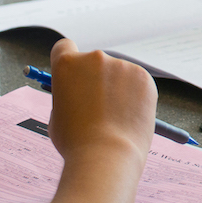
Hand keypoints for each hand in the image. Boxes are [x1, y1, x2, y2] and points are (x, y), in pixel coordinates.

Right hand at [45, 38, 156, 164]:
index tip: (74, 73)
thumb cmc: (76, 142)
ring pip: (117, 74)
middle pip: (93, 62)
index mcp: (67, 65)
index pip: (64, 47)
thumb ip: (67, 96)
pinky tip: (128, 116)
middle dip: (95, 79)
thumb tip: (78, 93)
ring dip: (116, 88)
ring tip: (114, 118)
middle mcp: (94, 58)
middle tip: (97, 108)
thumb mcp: (58, 115)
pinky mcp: (143, 76)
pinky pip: (136, 82)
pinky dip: (134, 95)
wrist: (106, 155)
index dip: (68, 61)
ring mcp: (121, 65)